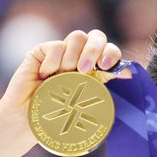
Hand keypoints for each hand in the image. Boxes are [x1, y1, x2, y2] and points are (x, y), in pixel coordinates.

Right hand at [0, 29, 122, 140]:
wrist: (28, 121)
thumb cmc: (57, 116)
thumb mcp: (85, 98)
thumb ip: (104, 80)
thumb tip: (129, 72)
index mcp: (94, 69)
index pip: (109, 50)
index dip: (112, 53)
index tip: (107, 66)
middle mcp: (79, 57)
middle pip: (96, 36)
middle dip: (94, 49)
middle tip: (85, 69)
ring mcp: (61, 53)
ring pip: (77, 36)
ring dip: (73, 57)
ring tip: (63, 76)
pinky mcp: (41, 52)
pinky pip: (55, 46)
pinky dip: (52, 61)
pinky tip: (45, 76)